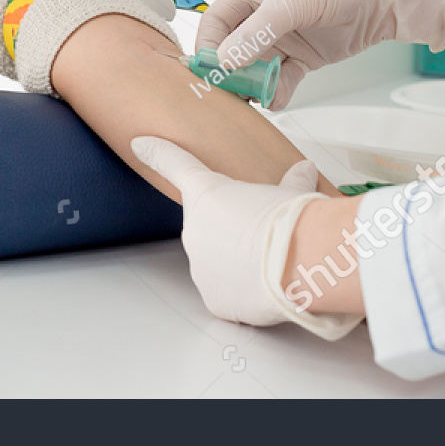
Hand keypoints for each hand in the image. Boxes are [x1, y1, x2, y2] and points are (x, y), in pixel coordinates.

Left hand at [132, 137, 359, 339]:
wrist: (302, 262)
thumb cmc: (293, 222)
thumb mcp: (293, 193)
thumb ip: (292, 182)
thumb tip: (303, 170)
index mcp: (207, 194)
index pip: (175, 165)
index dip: (158, 152)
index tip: (141, 145)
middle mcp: (195, 230)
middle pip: (208, 225)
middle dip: (232, 227)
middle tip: (265, 232)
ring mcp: (201, 268)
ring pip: (215, 261)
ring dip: (237, 260)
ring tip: (272, 262)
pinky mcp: (215, 300)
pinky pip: (225, 292)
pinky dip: (243, 290)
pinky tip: (267, 286)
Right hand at [196, 0, 444, 110]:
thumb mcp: (292, 3)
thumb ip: (256, 33)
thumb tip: (224, 62)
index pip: (217, 19)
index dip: (209, 44)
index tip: (208, 71)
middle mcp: (265, 11)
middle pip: (234, 46)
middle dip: (231, 70)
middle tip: (228, 93)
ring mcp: (285, 34)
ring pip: (257, 65)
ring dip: (254, 84)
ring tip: (254, 100)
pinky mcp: (306, 55)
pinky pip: (282, 76)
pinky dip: (278, 90)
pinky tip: (277, 99)